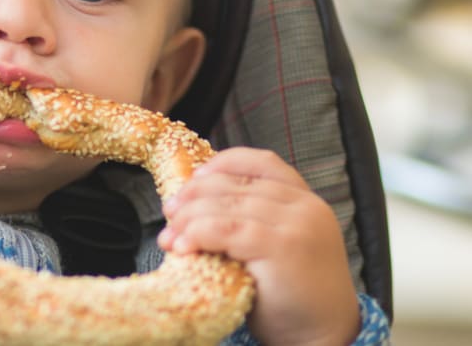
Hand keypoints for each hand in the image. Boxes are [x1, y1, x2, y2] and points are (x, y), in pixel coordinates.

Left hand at [157, 147, 359, 345]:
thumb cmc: (290, 296)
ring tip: (169, 238)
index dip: (222, 164)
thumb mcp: (274, 245)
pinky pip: (226, 229)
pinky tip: (182, 247)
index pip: (260, 162)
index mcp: (305, 200)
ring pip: (226, 206)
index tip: (193, 179)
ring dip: (188, 219)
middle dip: (193, 196)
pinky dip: (197, 234)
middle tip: (169, 214)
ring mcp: (295, 224)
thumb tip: (186, 206)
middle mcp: (304, 206)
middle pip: (235, 183)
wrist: (321, 338)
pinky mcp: (281, 246)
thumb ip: (249, 219)